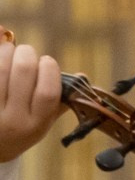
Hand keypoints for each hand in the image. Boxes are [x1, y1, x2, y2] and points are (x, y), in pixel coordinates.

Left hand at [0, 42, 62, 163]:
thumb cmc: (21, 129)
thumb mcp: (43, 122)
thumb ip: (61, 101)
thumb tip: (81, 77)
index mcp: (37, 124)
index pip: (48, 92)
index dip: (49, 69)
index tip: (47, 61)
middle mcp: (14, 120)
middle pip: (23, 72)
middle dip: (27, 54)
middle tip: (26, 52)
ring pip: (2, 69)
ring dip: (7, 51)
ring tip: (9, 50)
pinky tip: (0, 56)